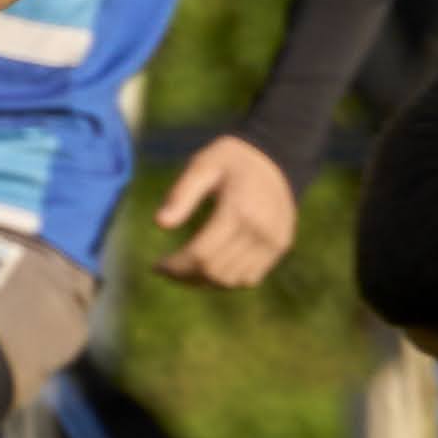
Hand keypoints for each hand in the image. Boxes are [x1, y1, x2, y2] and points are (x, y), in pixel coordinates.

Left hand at [152, 135, 298, 287]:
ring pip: (231, 280)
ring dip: (204, 281)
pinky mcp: (280, 247)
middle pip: (215, 272)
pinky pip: (249, 278)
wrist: (276, 156)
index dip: (175, 267)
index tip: (157, 266)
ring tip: (185, 270)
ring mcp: (274, 241)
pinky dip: (226, 279)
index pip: (201, 255)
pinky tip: (210, 266)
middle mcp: (260, 230)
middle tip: (167, 270)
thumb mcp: (203, 165)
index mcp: (238, 210)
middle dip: (185, 276)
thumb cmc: (231, 160)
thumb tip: (160, 223)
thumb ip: (181, 193)